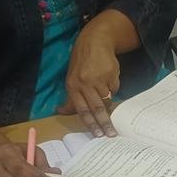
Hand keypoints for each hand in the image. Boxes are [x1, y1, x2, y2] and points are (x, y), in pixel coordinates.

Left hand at [57, 19, 122, 137]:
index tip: (97, 134)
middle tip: (111, 134)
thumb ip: (70, 98)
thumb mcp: (71, 79)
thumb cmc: (81, 63)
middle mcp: (85, 83)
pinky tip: (108, 78)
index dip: (90, 123)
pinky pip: (114, 89)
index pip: (82, 109)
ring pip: (107, 99)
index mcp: (73, 86)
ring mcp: (99, 79)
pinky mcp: (111, 75)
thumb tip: (62, 112)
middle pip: (97, 108)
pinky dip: (112, 88)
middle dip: (104, 123)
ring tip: (107, 94)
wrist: (95, 42)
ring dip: (108, 101)